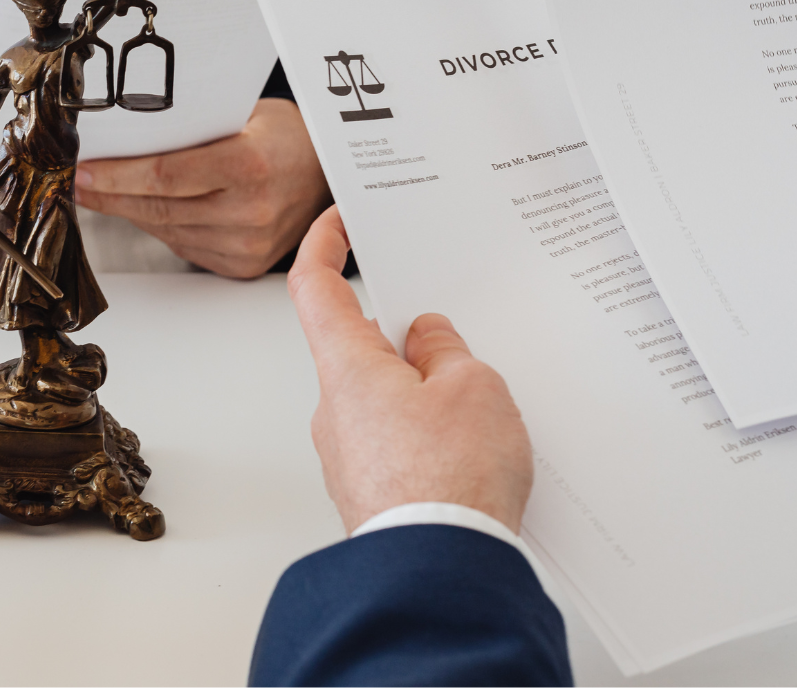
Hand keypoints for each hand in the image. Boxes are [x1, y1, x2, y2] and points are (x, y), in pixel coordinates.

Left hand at [74, 98, 330, 277]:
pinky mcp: (241, 265)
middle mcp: (250, 212)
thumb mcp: (243, 116)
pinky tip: (140, 208)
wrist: (331, 176)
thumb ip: (191, 130)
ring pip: (164, 229)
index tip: (82, 169)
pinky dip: (157, 226)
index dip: (116, 175)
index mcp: (250, 167)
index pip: (164, 175)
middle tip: (76, 181)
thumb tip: (125, 136)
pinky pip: (183, 244)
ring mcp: (247, 245)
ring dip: (127, 211)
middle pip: (157, 207)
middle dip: (108, 194)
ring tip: (99, 191)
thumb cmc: (286, 137)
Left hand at [288, 207, 532, 532]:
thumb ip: (447, 351)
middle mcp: (333, 409)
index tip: (337, 221)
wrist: (440, 575)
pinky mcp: (371, 491)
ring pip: (385, 399)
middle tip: (460, 346)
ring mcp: (349, 455)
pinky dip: (430, 437)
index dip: (323, 246)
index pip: (316, 287)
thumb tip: (429, 341)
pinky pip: (398, 443)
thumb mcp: (473, 388)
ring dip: (426, 395)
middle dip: (411, 341)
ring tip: (480, 415)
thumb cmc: (449, 483)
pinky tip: (471, 454)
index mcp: (347, 367)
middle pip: (363, 348)